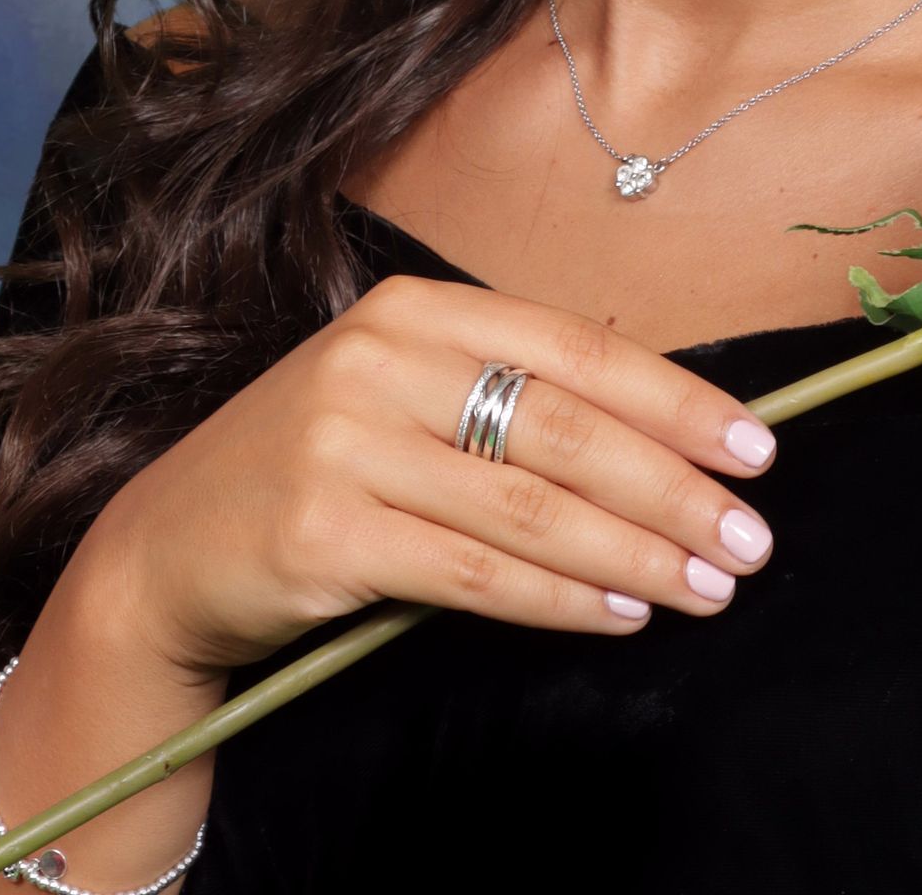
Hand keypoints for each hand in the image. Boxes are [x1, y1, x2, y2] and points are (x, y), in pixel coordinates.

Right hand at [75, 273, 778, 676]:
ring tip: (710, 585)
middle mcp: (380, 361)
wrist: (164, 550)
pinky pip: (475, 572)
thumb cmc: (317, 466)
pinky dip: (561, 597)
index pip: (577, 349)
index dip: (676, 399)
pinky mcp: (324, 534)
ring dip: (637, 553)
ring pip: (531, 505)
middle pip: (565, 427)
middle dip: (674, 487)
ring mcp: (346, 445)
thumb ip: (506, 392)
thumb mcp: (402, 395)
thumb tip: (664, 430)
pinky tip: (622, 612)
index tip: (757, 446)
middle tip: (752, 536)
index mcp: (414, 308)